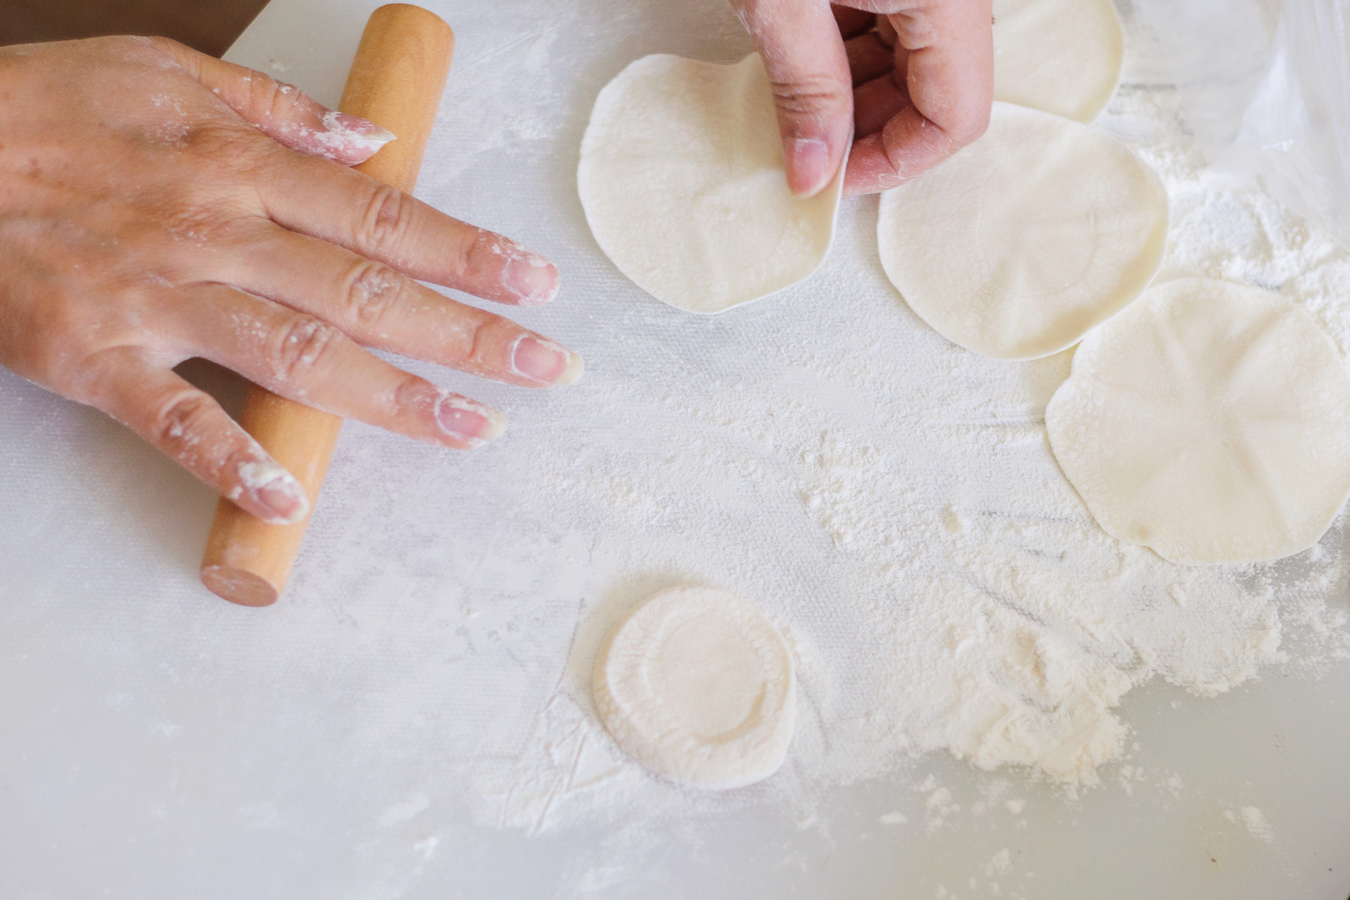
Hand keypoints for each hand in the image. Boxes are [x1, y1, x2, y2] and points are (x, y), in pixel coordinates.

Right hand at [0, 37, 581, 524]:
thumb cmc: (43, 110)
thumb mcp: (166, 74)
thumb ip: (278, 112)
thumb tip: (372, 143)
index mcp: (241, 169)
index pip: (383, 216)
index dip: (469, 253)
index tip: (536, 285)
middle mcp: (216, 235)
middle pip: (366, 291)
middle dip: (466, 333)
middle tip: (546, 368)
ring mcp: (157, 299)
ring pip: (296, 355)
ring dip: (389, 399)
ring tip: (470, 430)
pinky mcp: (92, 356)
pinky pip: (170, 417)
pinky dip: (229, 458)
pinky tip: (289, 492)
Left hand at [732, 0, 993, 195]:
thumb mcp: (781, 0)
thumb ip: (805, 86)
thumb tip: (812, 171)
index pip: (954, 116)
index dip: (892, 161)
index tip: (832, 179)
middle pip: (937, 90)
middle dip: (867, 129)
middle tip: (803, 146)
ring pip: (914, 58)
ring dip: (853, 90)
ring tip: (793, 95)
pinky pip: (894, 19)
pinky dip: (848, 47)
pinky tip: (801, 49)